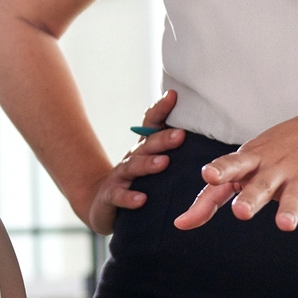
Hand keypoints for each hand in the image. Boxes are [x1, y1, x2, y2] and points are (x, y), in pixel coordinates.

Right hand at [81, 92, 185, 234]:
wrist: (101, 202)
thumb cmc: (135, 180)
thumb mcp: (150, 160)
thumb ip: (170, 145)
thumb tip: (195, 126)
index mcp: (144, 147)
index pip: (152, 123)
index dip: (161, 109)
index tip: (173, 95)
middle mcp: (132, 157)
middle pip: (147, 145)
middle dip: (163, 139)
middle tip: (180, 135)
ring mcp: (119, 176)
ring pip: (133, 167)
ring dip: (148, 164)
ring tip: (164, 162)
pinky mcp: (110, 196)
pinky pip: (119, 196)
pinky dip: (129, 198)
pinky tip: (141, 199)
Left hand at [174, 107, 297, 247]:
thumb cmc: (273, 153)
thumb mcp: (243, 165)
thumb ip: (211, 198)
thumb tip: (180, 224)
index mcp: (253, 160)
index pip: (232, 164)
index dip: (220, 169)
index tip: (208, 174)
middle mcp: (276, 169)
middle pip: (261, 185)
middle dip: (252, 197)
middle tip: (241, 212)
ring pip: (294, 197)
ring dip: (289, 210)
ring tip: (284, 225)